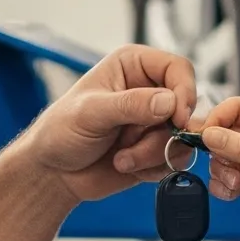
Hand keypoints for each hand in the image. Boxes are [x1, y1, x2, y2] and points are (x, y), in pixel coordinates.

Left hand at [20, 44, 196, 202]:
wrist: (54, 174)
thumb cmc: (61, 131)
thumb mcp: (91, 112)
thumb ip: (130, 104)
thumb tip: (169, 102)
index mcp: (134, 66)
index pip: (178, 68)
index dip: (184, 91)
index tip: (176, 117)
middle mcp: (149, 91)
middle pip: (186, 106)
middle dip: (164, 132)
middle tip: (134, 144)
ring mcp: (155, 122)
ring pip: (183, 137)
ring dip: (154, 153)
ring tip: (122, 158)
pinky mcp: (157, 149)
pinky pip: (177, 159)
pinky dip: (154, 167)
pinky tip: (127, 166)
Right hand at [198, 96, 239, 240]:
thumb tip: (209, 134)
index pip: (236, 107)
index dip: (217, 119)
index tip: (205, 137)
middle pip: (224, 131)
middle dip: (218, 150)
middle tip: (223, 165)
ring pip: (220, 155)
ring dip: (221, 170)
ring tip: (236, 184)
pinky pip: (223, 176)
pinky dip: (222, 185)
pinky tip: (234, 193)